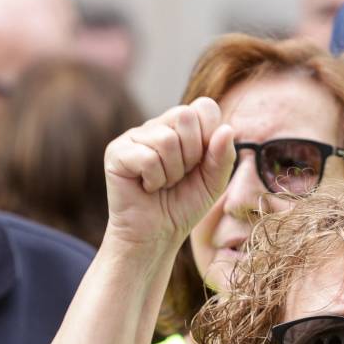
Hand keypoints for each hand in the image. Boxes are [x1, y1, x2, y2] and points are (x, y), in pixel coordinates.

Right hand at [103, 98, 234, 248]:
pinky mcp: (116, 152)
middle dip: (192, 155)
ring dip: (172, 172)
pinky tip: (147, 187)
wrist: (157, 235)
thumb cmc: (184, 206)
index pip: (204, 107)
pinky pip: (147, 157)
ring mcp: (134, 136)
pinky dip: (154, 180)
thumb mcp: (214, 182)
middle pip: (185, 116)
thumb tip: (227, 129)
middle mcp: (157, 126)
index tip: (200, 164)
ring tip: (164, 184)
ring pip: (166, 139)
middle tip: (180, 176)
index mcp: (181, 127)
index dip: (210, 137)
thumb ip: (224, 156)